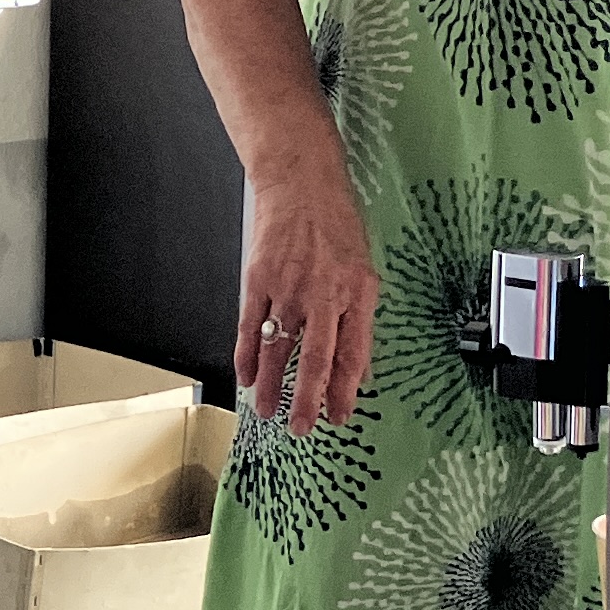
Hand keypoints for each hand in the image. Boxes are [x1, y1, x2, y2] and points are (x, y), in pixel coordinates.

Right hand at [237, 152, 379, 433]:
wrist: (300, 182)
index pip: (353, 355)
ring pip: (279, 349)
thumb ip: (359, 319)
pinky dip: (247, 355)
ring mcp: (288, 287)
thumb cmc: (335, 224)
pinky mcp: (259, 279)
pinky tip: (245, 376)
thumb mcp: (363, 270)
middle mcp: (324, 294)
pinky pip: (251, 326)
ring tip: (267, 410)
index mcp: (357, 293)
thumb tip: (357, 367)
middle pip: (315, 360)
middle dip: (307, 401)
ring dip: (272, 385)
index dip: (344, 391)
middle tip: (301, 428)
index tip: (339, 417)